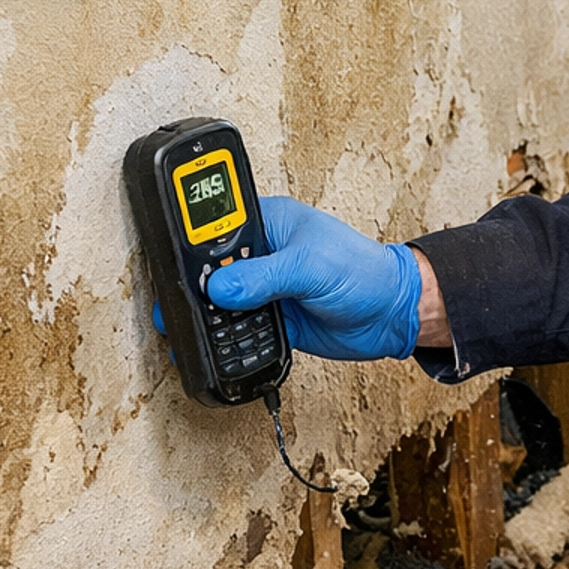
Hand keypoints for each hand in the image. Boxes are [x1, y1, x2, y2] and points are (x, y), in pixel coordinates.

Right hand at [199, 196, 422, 359]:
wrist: (392, 315)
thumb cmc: (363, 272)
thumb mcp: (310, 266)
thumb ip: (263, 276)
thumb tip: (219, 288)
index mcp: (268, 223)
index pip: (215, 227)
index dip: (192, 243)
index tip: (176, 266)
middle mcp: (261, 254)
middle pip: (212, 268)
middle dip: (197, 287)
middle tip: (181, 304)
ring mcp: (264, 288)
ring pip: (221, 302)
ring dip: (210, 316)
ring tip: (192, 327)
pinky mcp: (271, 319)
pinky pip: (239, 330)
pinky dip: (229, 339)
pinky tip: (217, 344)